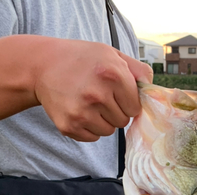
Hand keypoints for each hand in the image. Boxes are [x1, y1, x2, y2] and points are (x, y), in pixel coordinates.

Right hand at [34, 39, 152, 140]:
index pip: (135, 107)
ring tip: (89, 103)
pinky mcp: (69, 126)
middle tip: (99, 96)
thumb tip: (154, 92)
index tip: (115, 92)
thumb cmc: (82, 60)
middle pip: (123, 121)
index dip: (127, 101)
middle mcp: (97, 94)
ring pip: (109, 131)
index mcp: (112, 74)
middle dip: (115, 111)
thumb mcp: (111, 54)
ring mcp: (82, 112)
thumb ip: (138, 70)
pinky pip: (93, 137)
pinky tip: (79, 110)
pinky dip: (89, 128)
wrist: (42, 66)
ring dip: (103, 120)